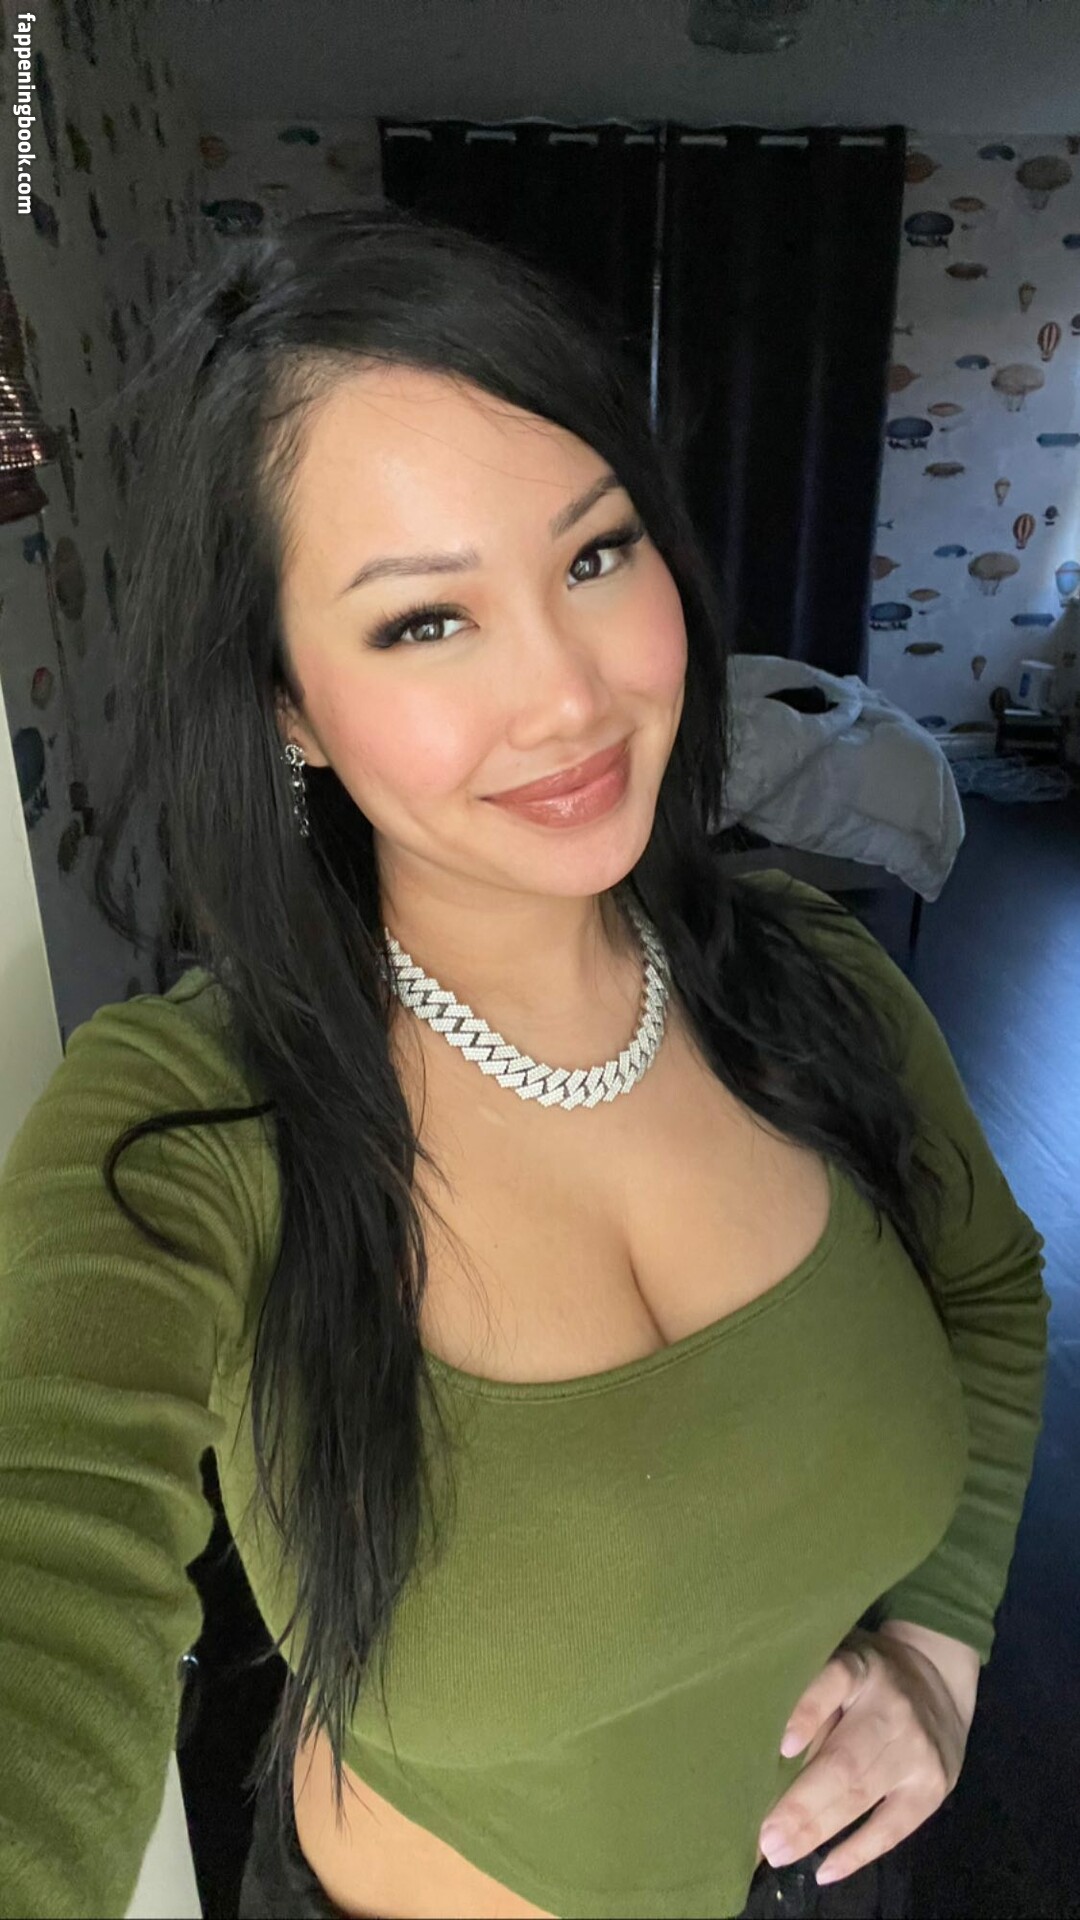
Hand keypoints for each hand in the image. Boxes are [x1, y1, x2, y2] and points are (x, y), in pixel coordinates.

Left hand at [758, 1621, 979, 1885]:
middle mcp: (892, 1709)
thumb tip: (767, 1760)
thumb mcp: (841, 1665)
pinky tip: (825, 1870)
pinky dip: (857, 1853)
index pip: (835, 1681)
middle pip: (844, 1760)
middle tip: (764, 1837)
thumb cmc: (868, 1678)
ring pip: (862, 1797)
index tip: (783, 1746)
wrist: (938, 1677)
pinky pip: (892, 1828)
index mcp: (861, 1669)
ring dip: (818, 1830)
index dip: (809, 1712)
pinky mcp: (932, 1788)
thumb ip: (813, 1702)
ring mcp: (917, 1751)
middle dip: (801, 1804)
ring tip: (780, 1853)